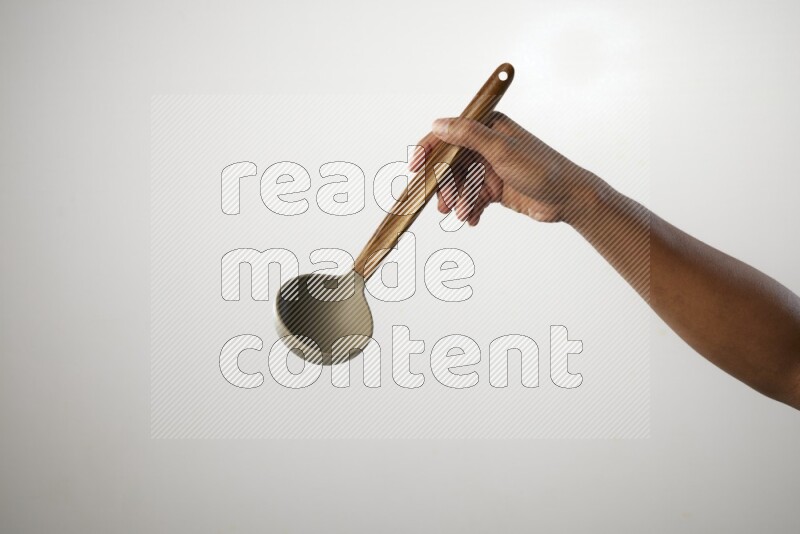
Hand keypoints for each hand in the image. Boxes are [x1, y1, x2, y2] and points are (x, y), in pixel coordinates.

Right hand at [410, 112, 600, 225]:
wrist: (568, 199)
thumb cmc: (542, 169)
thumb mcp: (502, 150)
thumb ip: (469, 135)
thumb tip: (438, 124)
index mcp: (487, 127)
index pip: (448, 134)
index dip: (428, 150)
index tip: (415, 168)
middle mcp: (486, 145)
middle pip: (450, 164)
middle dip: (444, 186)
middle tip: (442, 205)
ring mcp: (489, 167)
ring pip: (459, 184)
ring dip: (457, 200)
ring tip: (461, 214)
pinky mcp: (494, 188)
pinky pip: (471, 198)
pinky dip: (468, 209)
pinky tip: (472, 219)